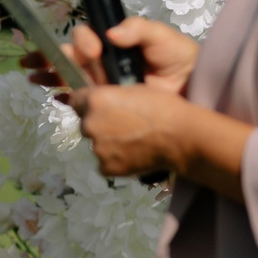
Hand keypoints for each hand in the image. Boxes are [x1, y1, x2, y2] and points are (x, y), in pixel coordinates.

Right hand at [24, 15, 199, 96]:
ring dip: (48, 76)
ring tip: (33, 78)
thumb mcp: (162, 37)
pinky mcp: (106, 103)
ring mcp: (102, 83)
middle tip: (32, 62)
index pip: (86, 37)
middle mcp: (103, 60)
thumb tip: (111, 33)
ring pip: (67, 77)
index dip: (82, 42)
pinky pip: (79, 100)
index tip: (92, 51)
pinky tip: (57, 98)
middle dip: (47, 57)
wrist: (194, 91)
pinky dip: (65, 99)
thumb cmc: (179, 59)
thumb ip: (139, 29)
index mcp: (112, 42)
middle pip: (68, 57)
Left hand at [62, 80, 251, 198]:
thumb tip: (104, 104)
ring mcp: (97, 148)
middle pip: (86, 124)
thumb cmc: (163, 107)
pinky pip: (105, 164)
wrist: (181, 137)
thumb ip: (112, 97)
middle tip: (122, 127)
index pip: (76, 101)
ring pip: (96, 145)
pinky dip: (115, 161)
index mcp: (95, 100)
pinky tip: (133, 156)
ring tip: (132, 143)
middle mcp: (90, 124)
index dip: (87, 105)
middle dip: (99, 125)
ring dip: (107, 144)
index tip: (98, 109)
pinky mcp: (106, 168)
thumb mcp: (134, 90)